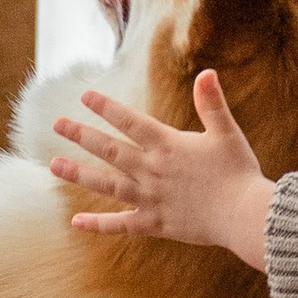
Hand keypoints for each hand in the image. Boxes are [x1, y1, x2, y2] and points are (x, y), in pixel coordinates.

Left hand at [50, 72, 274, 271]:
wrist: (244, 215)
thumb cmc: (238, 173)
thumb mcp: (226, 133)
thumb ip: (212, 103)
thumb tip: (206, 72)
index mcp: (168, 146)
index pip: (129, 122)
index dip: (106, 108)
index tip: (84, 96)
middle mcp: (152, 170)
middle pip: (110, 150)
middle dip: (82, 135)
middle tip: (57, 124)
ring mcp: (150, 198)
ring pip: (107, 184)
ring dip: (79, 174)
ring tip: (53, 166)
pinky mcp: (155, 223)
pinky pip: (121, 224)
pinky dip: (98, 225)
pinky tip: (76, 222)